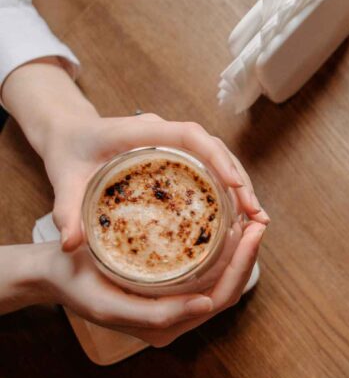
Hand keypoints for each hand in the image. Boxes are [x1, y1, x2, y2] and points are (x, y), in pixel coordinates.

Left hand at [0, 58, 268, 251]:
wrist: (68, 134)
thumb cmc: (68, 153)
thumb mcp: (63, 181)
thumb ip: (67, 211)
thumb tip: (71, 247)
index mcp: (142, 131)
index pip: (191, 135)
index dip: (216, 157)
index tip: (234, 185)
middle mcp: (164, 132)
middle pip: (214, 147)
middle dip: (238, 178)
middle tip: (254, 213)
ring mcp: (174, 142)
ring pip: (218, 156)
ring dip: (239, 184)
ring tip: (255, 217)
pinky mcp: (179, 155)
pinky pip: (210, 166)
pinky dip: (228, 187)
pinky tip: (238, 214)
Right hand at [37, 221, 265, 346]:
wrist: (52, 274)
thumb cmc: (75, 283)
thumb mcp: (109, 303)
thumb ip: (155, 314)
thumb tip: (206, 305)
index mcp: (166, 327)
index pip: (221, 297)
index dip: (242, 265)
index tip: (252, 231)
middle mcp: (177, 319)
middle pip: (228, 289)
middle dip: (248, 255)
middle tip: (258, 220)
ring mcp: (176, 305)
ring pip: (221, 280)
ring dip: (239, 252)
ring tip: (250, 220)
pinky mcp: (171, 289)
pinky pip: (206, 273)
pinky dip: (222, 251)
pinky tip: (228, 226)